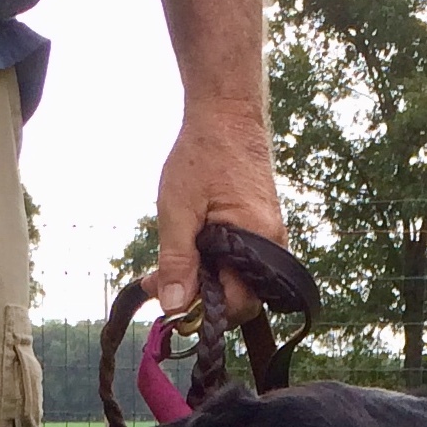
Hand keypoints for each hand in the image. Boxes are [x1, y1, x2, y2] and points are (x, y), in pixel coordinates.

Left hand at [143, 104, 285, 323]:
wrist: (225, 114)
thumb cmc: (203, 154)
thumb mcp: (178, 211)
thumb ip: (176, 262)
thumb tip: (174, 307)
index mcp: (258, 243)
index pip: (238, 304)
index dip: (204, 312)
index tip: (169, 306)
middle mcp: (271, 248)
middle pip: (237, 300)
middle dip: (197, 301)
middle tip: (156, 286)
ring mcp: (266, 241)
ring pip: (232, 283)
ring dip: (197, 284)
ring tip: (159, 273)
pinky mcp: (257, 233)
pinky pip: (234, 264)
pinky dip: (206, 266)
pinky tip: (181, 255)